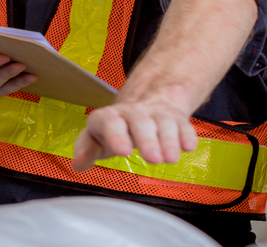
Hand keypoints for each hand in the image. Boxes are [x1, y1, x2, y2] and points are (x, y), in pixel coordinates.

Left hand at [71, 88, 197, 171]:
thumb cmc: (116, 128)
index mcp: (111, 117)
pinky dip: (187, 135)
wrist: (146, 103)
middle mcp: (135, 113)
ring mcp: (158, 115)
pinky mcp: (177, 120)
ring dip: (169, 141)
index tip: (123, 151)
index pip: (112, 122)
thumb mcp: (96, 136)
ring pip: (165, 124)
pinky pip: (184, 125)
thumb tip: (78, 163)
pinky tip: (188, 146)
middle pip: (141, 123)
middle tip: (153, 159)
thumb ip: (85, 148)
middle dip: (148, 140)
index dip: (118, 136)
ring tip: (170, 159)